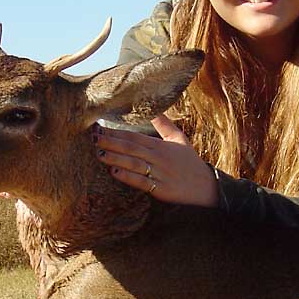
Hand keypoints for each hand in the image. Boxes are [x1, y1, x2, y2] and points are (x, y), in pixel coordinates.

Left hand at [93, 115, 218, 206]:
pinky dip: (127, 176)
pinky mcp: (161, 189)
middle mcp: (158, 158)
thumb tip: (155, 109)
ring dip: (115, 157)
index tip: (99, 127)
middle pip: (131, 147)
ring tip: (99, 152)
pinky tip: (114, 171)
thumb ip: (164, 125)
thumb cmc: (190, 163)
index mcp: (161, 145)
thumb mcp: (179, 140)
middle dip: (111, 141)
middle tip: (92, 136)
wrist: (206, 187)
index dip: (116, 131)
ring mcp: (159, 173)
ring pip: (134, 163)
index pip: (134, 136)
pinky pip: (141, 182)